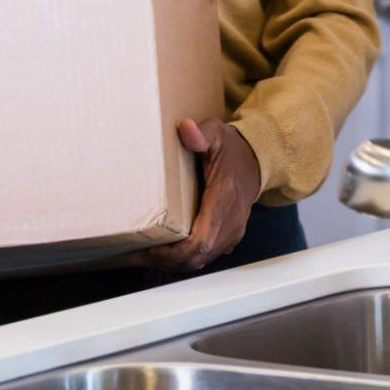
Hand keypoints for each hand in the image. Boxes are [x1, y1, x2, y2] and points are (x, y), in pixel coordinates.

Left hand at [130, 118, 260, 273]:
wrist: (258, 161)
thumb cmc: (233, 149)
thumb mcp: (217, 134)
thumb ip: (201, 133)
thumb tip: (186, 128)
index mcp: (223, 200)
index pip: (200, 241)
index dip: (171, 251)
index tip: (147, 247)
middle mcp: (229, 223)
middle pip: (194, 258)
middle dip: (161, 260)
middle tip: (131, 253)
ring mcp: (230, 233)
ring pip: (197, 261)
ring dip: (168, 262)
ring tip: (139, 254)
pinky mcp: (227, 238)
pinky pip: (203, 257)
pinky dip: (180, 259)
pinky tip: (160, 251)